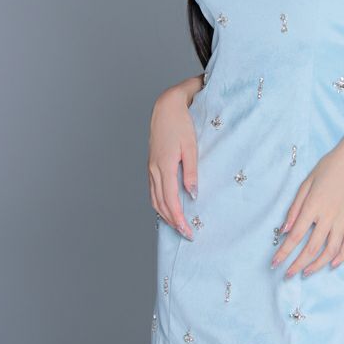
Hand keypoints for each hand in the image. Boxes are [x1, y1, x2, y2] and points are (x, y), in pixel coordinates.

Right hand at [148, 86, 198, 239]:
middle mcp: (154, 170)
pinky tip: (168, 208)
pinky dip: (160, 204)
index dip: (179, 219)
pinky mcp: (152, 165)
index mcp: (164, 166)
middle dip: (173, 222)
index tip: (188, 231)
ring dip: (165, 215)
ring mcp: (151, 168)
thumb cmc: (181, 124)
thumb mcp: (191, 147)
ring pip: (155, 199)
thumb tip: (192, 195)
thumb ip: (191, 172)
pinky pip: (154, 191)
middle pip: (161, 204)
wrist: (166, 108)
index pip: (170, 201)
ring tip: (178, 226)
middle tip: (186, 235)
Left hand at [271, 133, 343, 277]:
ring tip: (306, 272)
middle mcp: (329, 215)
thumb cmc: (329, 166)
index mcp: (314, 205)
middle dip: (297, 264)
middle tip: (288, 275)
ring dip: (317, 265)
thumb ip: (295, 207)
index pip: (296, 236)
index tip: (275, 263)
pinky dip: (340, 256)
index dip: (284, 252)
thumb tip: (285, 229)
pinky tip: (331, 263)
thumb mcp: (307, 182)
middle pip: (311, 248)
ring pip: (330, 250)